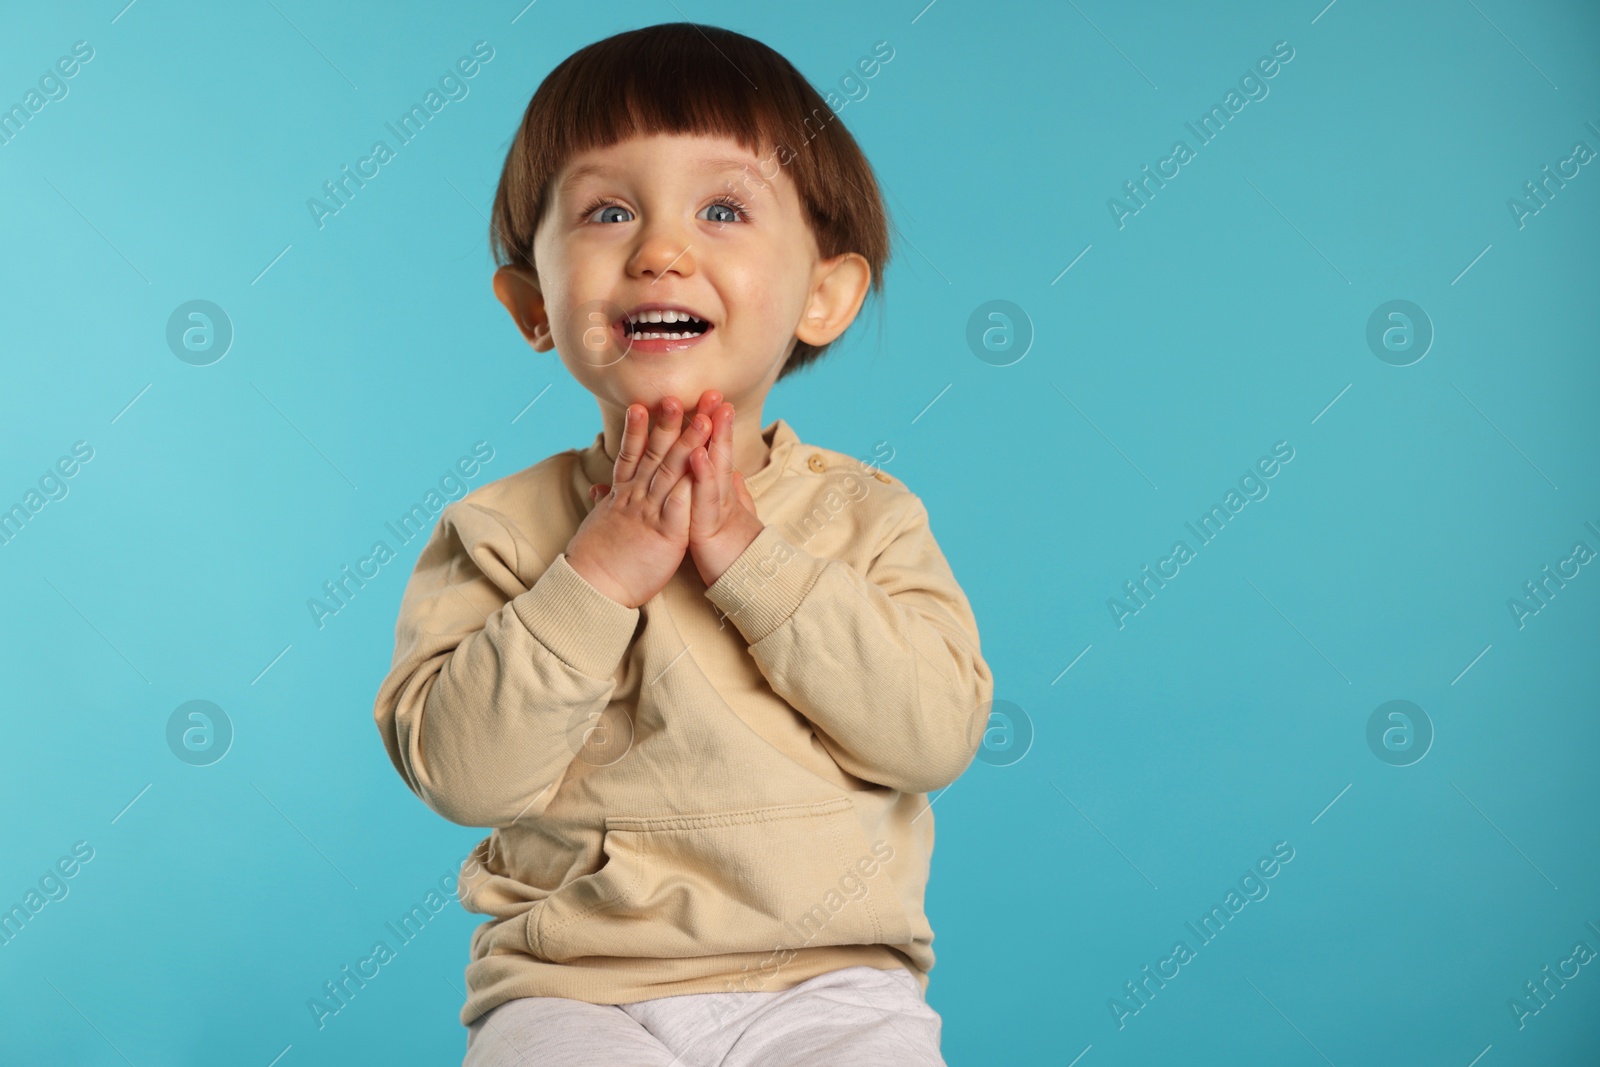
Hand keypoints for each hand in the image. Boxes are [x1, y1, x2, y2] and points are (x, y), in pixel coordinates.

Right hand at [564, 395, 713, 607]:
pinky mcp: (665, 534)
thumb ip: (605, 502)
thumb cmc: (597, 559)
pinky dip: (689, 484)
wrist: (591, 587)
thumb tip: (599, 489)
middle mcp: (636, 497)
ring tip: (702, 418)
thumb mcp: (601, 524)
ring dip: (687, 443)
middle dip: (668, 424)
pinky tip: (701, 464)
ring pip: (670, 472)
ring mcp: (650, 513)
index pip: (632, 454)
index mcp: (623, 495)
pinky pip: (679, 505)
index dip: (639, 428)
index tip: (644, 402)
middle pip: (654, 454)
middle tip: (678, 395)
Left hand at [685, 399, 765, 587]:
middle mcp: (721, 498)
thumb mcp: (731, 521)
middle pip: (719, 454)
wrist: (747, 587)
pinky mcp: (710, 529)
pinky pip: (705, 499)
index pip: (719, 455)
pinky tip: (696, 455)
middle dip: (717, 423)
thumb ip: (733, 495)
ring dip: (713, 441)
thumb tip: (734, 473)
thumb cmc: (737, 556)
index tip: (716, 402)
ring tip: (710, 413)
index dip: (718, 429)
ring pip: (715, 470)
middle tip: (716, 393)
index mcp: (721, 495)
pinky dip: (701, 476)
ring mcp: (718, 512)